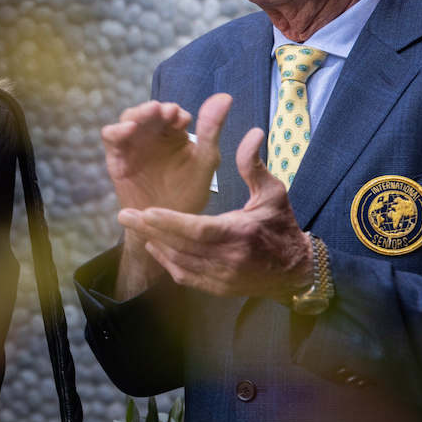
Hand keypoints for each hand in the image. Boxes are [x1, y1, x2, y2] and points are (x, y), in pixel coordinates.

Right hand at [102, 94, 230, 213]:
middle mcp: (152, 136)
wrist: (168, 226)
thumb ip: (212, 129)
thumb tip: (225, 96)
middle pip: (148, 112)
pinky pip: (110, 137)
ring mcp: (133, 145)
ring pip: (129, 118)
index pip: (170, 113)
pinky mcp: (117, 158)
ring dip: (139, 113)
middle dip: (156, 108)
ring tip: (151, 113)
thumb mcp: (205, 160)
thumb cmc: (188, 193)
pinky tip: (130, 129)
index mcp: (173, 134)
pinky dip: (117, 129)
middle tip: (166, 111)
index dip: (175, 112)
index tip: (183, 119)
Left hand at [120, 126, 312, 301]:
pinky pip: (186, 277)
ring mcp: (223, 278)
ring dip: (156, 244)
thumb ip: (255, 165)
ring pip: (180, 262)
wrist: (296, 270)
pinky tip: (155, 245)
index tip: (146, 211)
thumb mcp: (273, 193)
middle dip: (150, 230)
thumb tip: (253, 132)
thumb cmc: (282, 226)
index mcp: (240, 232)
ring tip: (136, 226)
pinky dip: (168, 262)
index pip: (198, 229)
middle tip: (125, 216)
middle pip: (181, 246)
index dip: (170, 222)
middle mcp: (230, 259)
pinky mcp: (219, 289)